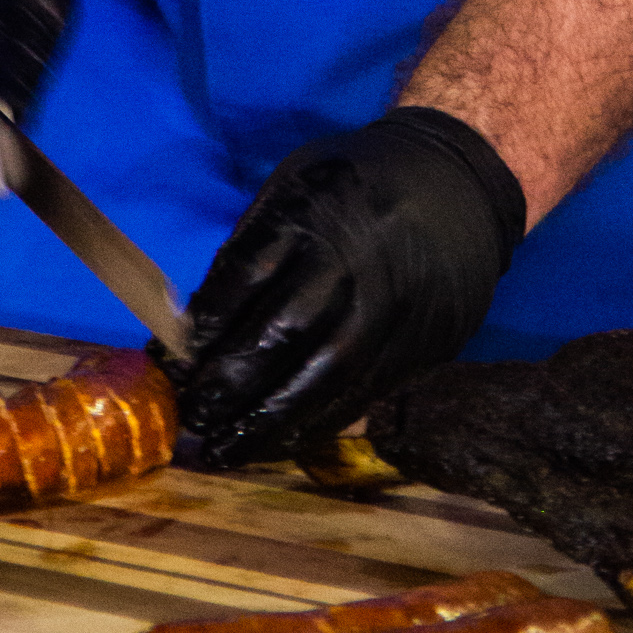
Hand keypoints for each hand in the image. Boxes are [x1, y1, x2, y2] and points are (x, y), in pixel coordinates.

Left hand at [172, 108, 525, 469]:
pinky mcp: (415, 345)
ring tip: (223, 449)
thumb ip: (250, 249)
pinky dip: (313, 423)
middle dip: (228, 384)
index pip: (245, 278)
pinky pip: (357, 395)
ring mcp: (387, 311)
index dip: (206, 328)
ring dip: (265, 422)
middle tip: (192, 415)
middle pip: (279, 336)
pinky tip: (278, 438)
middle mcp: (351, 266)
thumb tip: (197, 326)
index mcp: (312, 214)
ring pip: (319, 380)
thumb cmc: (358, 183)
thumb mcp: (297, 185)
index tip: (174, 363)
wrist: (459, 185)